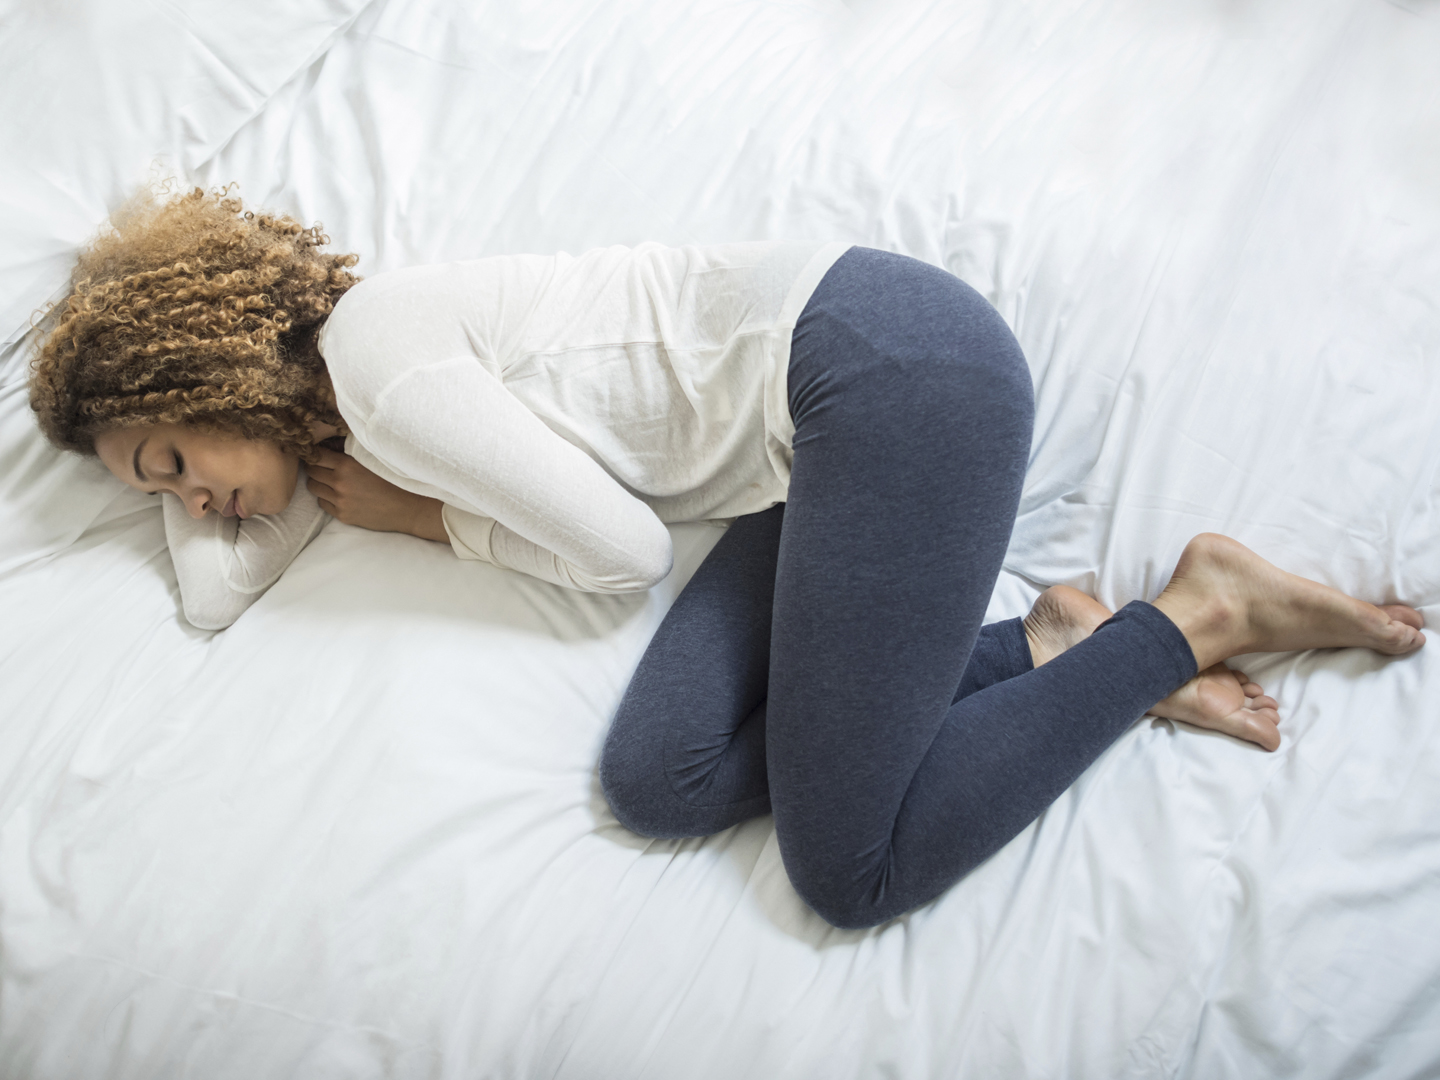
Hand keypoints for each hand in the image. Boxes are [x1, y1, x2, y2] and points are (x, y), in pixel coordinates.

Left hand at [306, 448, 447, 541]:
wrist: (407, 508)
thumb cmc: (393, 480)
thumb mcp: (372, 460)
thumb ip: (351, 452)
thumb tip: (330, 443)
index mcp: (347, 465)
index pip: (316, 455)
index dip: (315, 454)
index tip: (317, 454)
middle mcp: (340, 483)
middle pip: (311, 472)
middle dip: (315, 468)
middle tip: (323, 467)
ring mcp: (340, 501)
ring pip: (313, 488)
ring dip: (319, 483)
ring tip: (331, 481)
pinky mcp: (342, 515)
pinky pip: (322, 503)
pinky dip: (327, 498)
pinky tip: (340, 495)